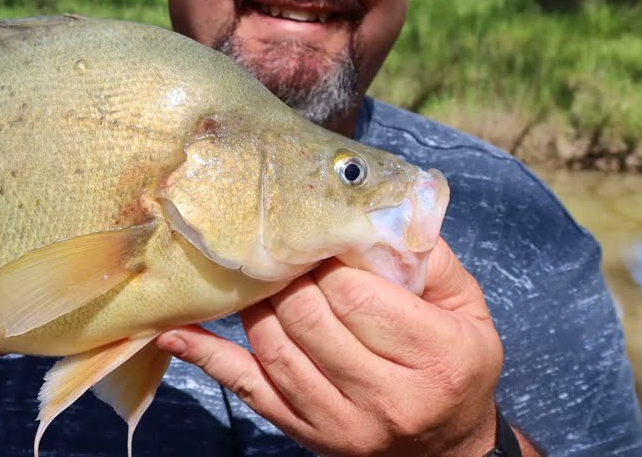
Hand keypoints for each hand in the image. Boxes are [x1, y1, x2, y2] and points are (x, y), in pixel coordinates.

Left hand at [157, 239, 504, 456]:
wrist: (447, 448)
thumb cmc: (454, 364)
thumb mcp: (465, 309)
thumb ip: (430, 259)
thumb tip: (385, 208)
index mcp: (436, 357)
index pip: (356, 294)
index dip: (327, 259)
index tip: (317, 235)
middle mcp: (387, 397)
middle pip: (308, 318)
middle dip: (288, 273)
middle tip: (280, 246)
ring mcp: (341, 422)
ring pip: (274, 346)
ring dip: (255, 302)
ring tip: (254, 272)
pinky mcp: (305, 431)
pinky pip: (245, 387)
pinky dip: (206, 356)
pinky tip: (176, 331)